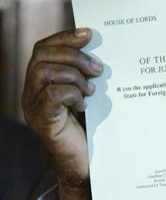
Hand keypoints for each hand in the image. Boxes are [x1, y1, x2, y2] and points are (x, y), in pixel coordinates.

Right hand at [22, 28, 101, 199]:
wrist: (86, 166)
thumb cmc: (90, 130)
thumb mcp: (88, 96)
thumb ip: (87, 75)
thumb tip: (101, 51)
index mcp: (40, 82)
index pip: (43, 48)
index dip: (64, 37)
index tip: (89, 34)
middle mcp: (31, 92)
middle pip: (42, 55)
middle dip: (74, 55)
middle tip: (98, 69)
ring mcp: (34, 107)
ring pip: (45, 72)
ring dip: (75, 76)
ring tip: (92, 90)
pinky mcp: (43, 122)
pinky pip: (53, 95)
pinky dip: (72, 94)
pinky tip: (84, 105)